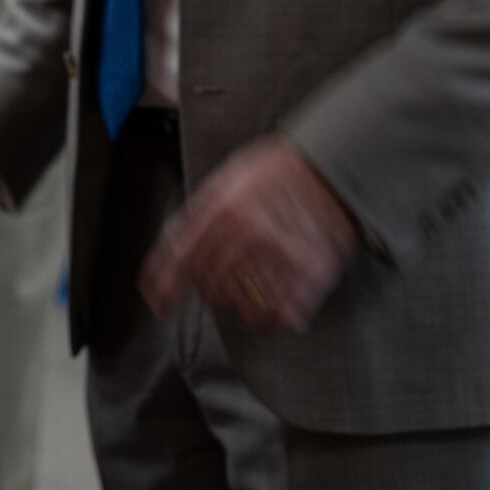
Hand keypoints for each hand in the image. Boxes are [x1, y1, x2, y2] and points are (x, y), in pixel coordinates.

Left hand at [141, 134, 358, 334]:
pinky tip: (265, 321)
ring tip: (238, 299)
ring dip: (233, 307)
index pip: (179, 255)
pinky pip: (281, 315)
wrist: (330, 164)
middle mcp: (247, 231)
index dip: (163, 285)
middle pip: (208, 283)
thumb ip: (202, 210)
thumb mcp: (229, 177)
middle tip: (211, 292)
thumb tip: (177, 244)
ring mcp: (280, 253)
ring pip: (240, 302)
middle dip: (205, 293)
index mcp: (222, 206)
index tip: (158, 303)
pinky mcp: (312, 271)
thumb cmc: (278, 170)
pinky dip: (269, 325)